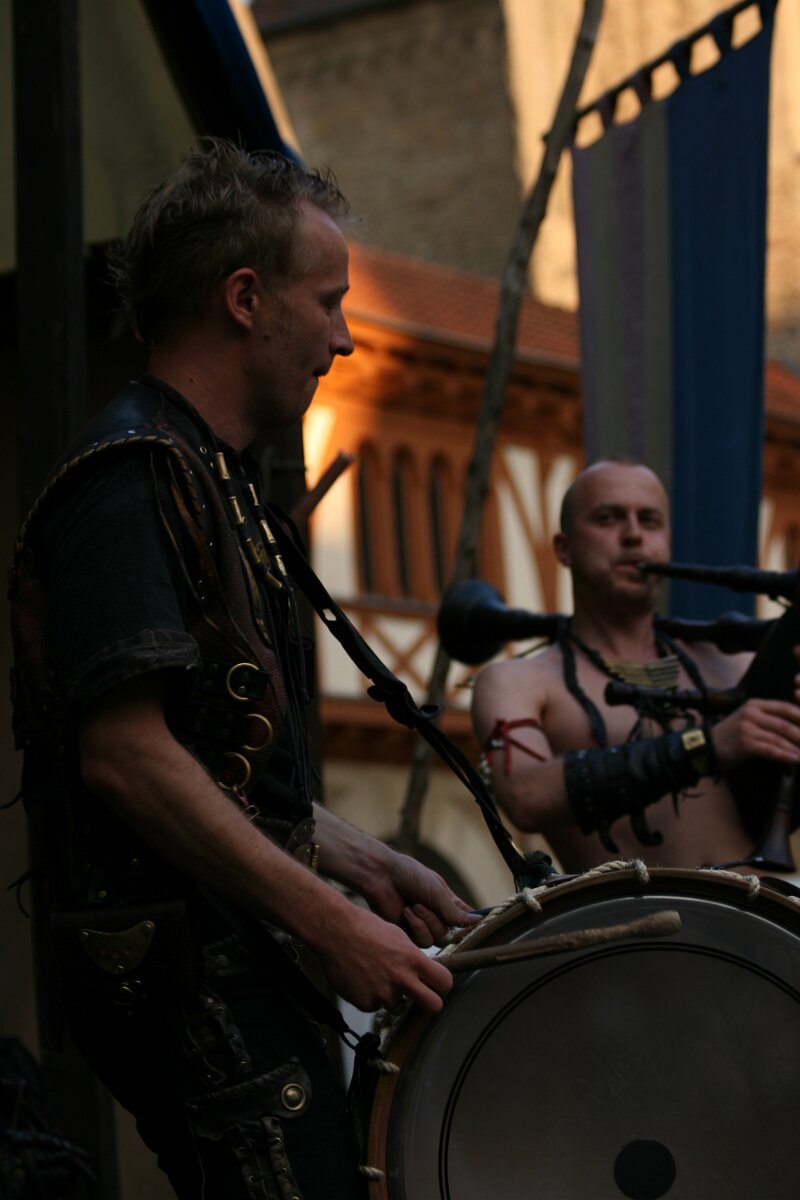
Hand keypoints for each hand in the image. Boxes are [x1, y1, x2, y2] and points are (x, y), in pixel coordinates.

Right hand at [314, 903, 454, 1012]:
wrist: (335, 930)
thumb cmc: (365, 928)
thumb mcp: (398, 936)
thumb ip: (414, 957)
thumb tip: (425, 971)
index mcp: (413, 959)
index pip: (445, 982)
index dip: (442, 986)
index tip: (436, 985)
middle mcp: (401, 979)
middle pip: (433, 1006)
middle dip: (429, 1003)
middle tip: (420, 996)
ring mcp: (383, 993)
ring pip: (397, 1005)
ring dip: (390, 996)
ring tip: (375, 974)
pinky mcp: (364, 1002)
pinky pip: (374, 1006)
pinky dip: (369, 996)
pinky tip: (361, 978)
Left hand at [360, 847, 477, 948]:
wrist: (382, 877)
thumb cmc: (410, 876)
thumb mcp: (437, 891)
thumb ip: (455, 911)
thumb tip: (477, 921)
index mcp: (447, 903)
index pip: (465, 919)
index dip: (470, 924)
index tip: (474, 926)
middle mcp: (437, 916)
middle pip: (450, 934)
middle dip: (437, 920)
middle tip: (422, 903)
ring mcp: (423, 926)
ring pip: (436, 940)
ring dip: (425, 922)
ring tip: (413, 906)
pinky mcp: (408, 934)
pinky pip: (421, 942)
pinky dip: (415, 926)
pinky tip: (405, 912)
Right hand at [711, 696, 799, 769]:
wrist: (706, 747)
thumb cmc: (731, 736)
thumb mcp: (749, 720)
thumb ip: (769, 720)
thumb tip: (795, 728)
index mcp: (755, 705)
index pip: (785, 708)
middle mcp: (751, 713)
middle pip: (785, 723)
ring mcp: (747, 728)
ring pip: (779, 737)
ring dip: (796, 747)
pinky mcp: (745, 743)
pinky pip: (770, 749)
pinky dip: (785, 755)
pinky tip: (795, 760)